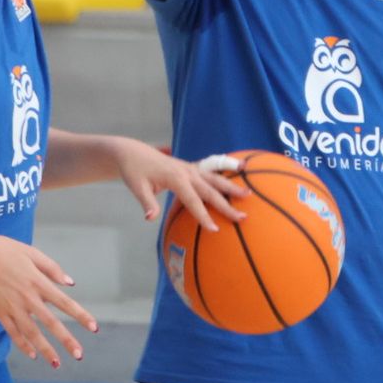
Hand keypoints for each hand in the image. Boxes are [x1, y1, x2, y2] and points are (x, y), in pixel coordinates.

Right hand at [0, 224, 97, 368]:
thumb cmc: (4, 250)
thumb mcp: (32, 253)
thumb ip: (52, 269)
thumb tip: (70, 284)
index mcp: (38, 282)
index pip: (64, 302)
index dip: (80, 315)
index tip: (93, 327)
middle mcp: (27, 298)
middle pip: (50, 323)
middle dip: (66, 340)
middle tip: (79, 354)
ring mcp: (12, 307)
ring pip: (31, 333)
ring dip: (45, 349)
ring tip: (57, 363)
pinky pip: (12, 332)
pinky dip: (22, 344)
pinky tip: (33, 354)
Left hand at [112, 140, 247, 230]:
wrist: (133, 152)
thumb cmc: (134, 172)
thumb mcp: (137, 187)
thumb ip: (147, 202)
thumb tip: (150, 219)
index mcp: (175, 178)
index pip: (193, 201)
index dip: (204, 216)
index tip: (215, 229)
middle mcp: (187, 172)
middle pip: (211, 191)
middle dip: (227, 205)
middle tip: (243, 217)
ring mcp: (191, 168)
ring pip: (216, 179)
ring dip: (232, 187)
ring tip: (249, 194)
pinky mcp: (192, 167)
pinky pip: (212, 172)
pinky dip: (226, 175)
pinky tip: (239, 178)